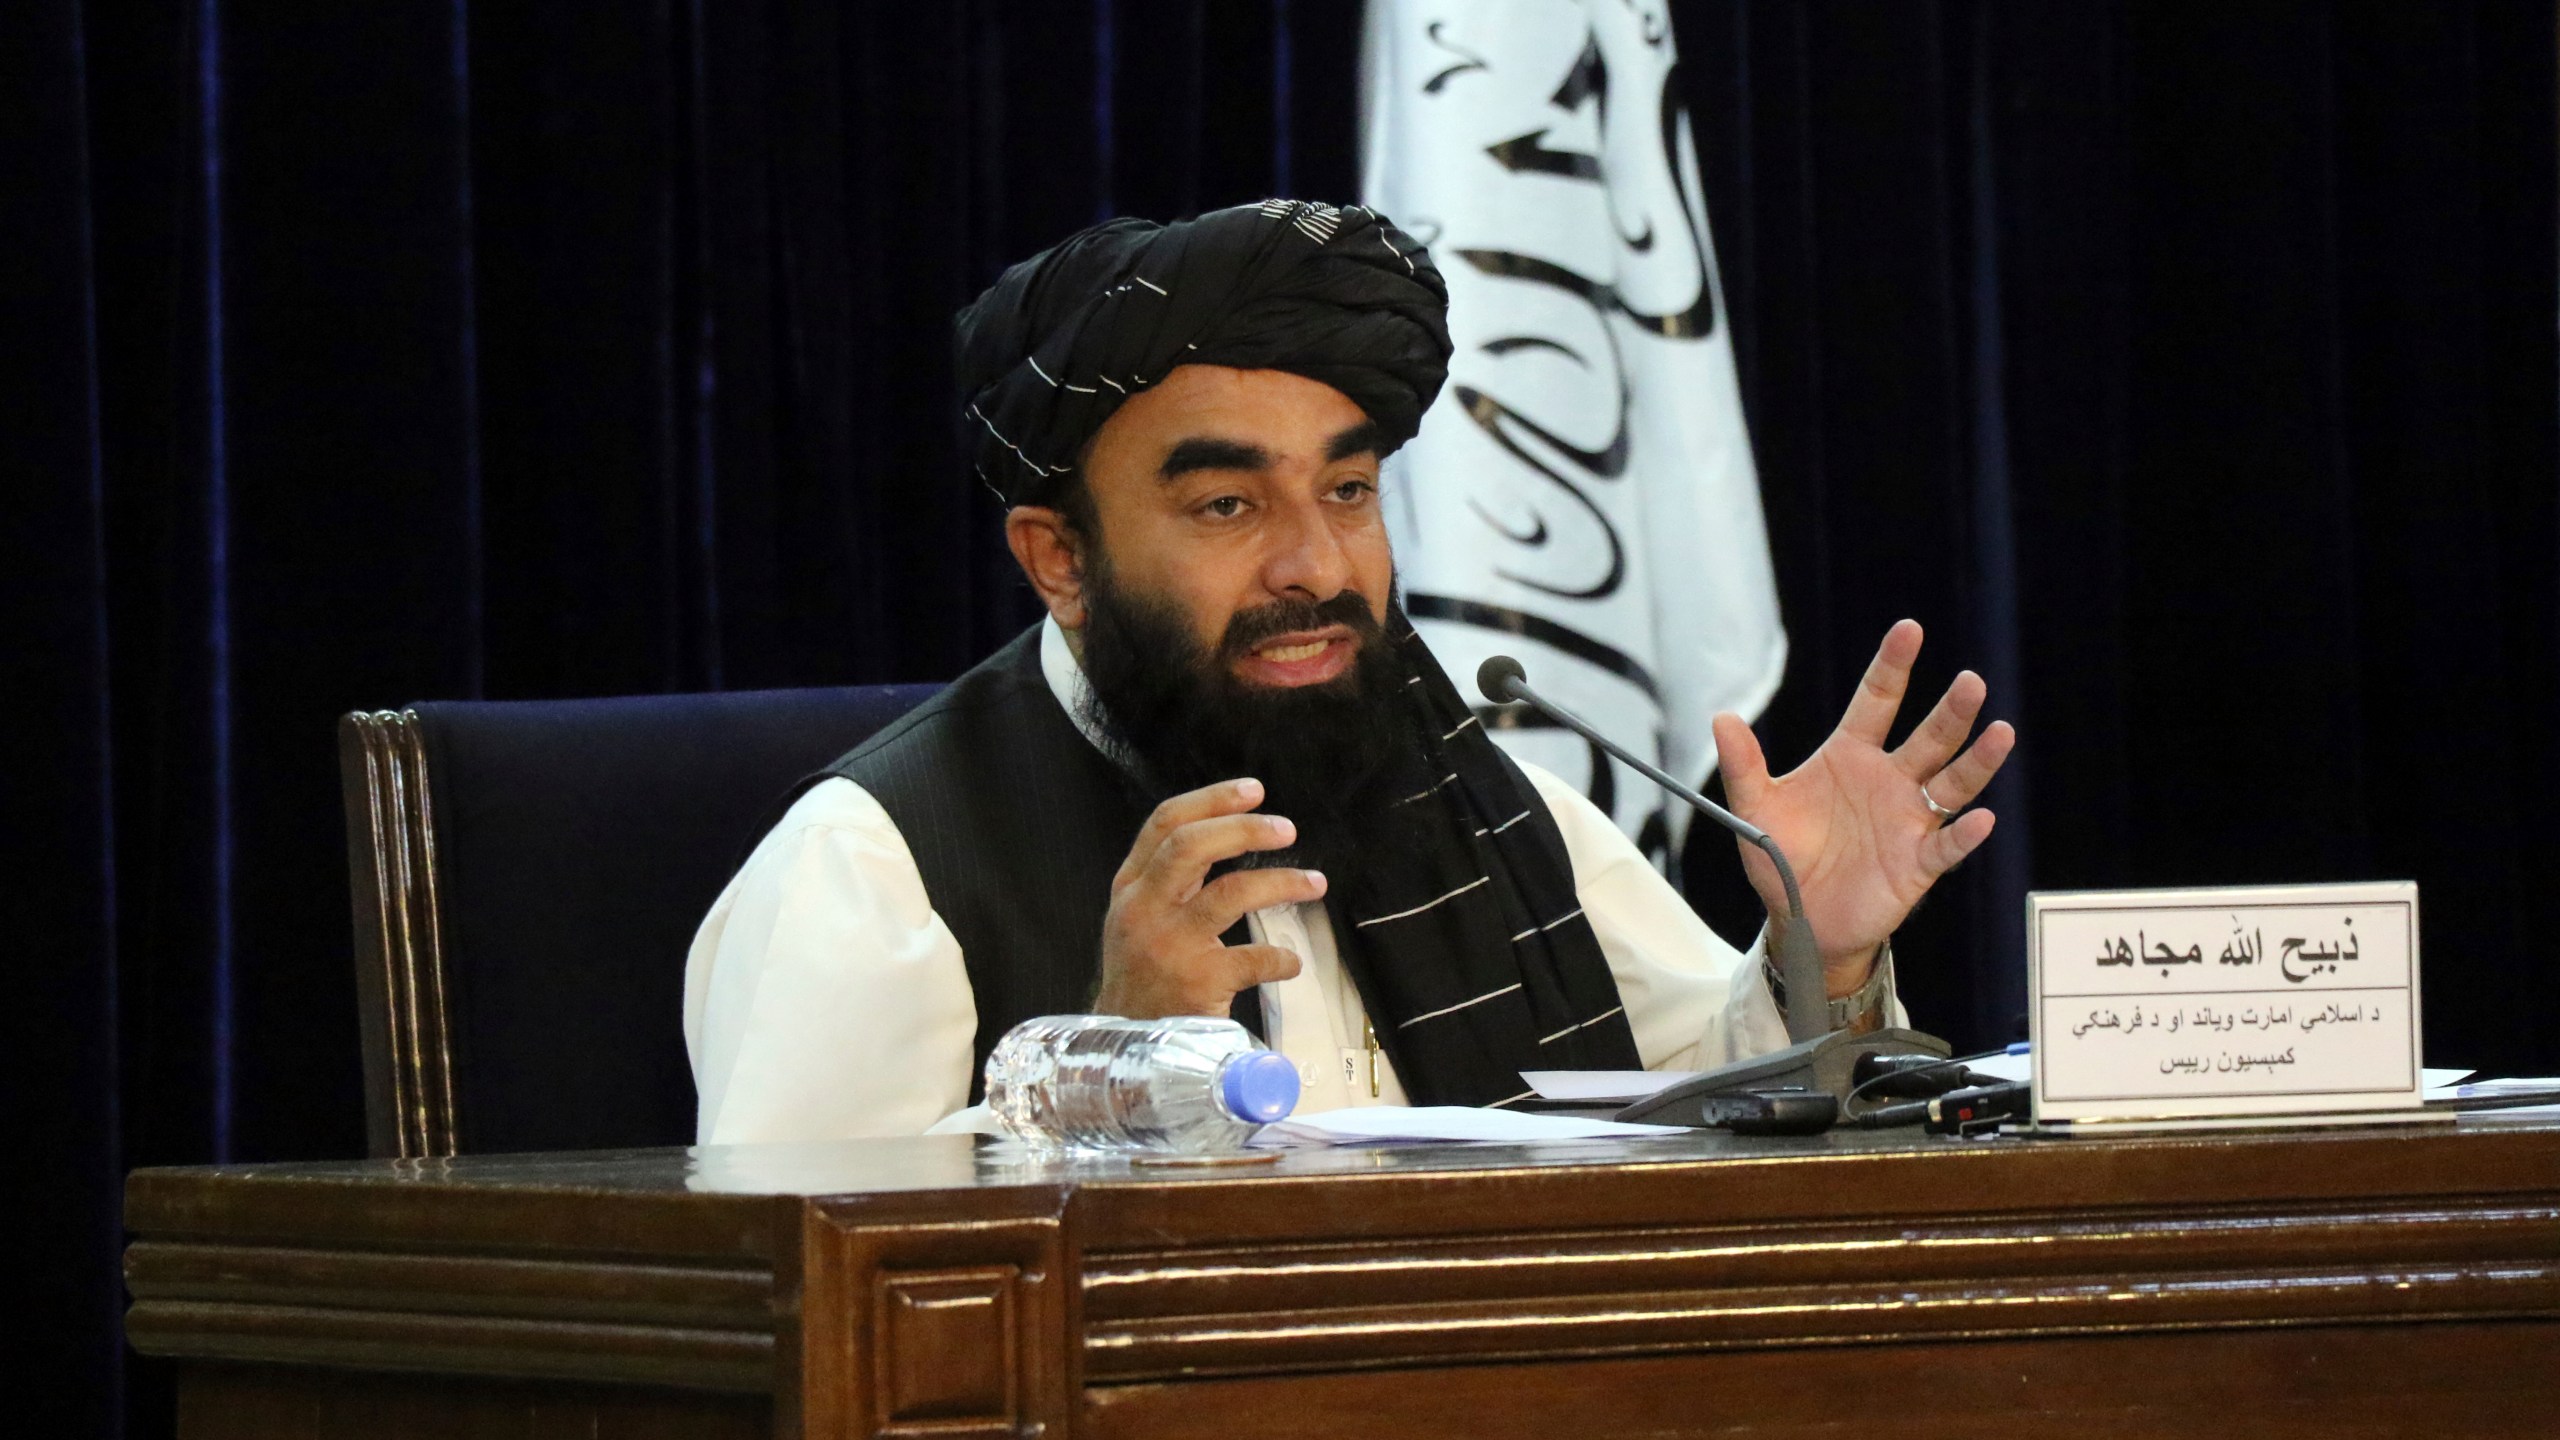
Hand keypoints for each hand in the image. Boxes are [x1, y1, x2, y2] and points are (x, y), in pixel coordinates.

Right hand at [1093, 778, 1325, 1018]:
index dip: (1211, 800)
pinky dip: (1281, 958)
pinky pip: (1253, 958)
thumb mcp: (1138, 919)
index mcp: (1131, 887)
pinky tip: (1291, 962)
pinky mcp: (1197, 982)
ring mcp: (1169, 946)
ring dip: (1282, 882)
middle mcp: (1143, 909)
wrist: (1126, 1046)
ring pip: (1231, 893)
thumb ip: (1169, 880)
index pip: (1165, 824)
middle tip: (1287, 829)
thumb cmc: (1143, 975)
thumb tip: (1226, 834)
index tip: (1253, 791)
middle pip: (1193, 846)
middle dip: (1245, 830)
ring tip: (1315, 883)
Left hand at [1712, 619, 2014, 996]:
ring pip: (1952, 783)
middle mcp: (1889, 780)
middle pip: (1929, 737)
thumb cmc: (1780, 857)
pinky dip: (1964, 833)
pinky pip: (1947, 845)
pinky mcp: (1918, 863)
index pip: (1877, 700)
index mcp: (1850, 756)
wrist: (1798, 917)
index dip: (1893, 666)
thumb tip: (1721, 717)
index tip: (1909, 629)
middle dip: (1951, 711)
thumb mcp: (1755, 809)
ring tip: (2000, 733)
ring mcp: (1909, 819)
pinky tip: (1979, 818)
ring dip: (1976, 761)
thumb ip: (1744, 765)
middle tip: (1970, 683)